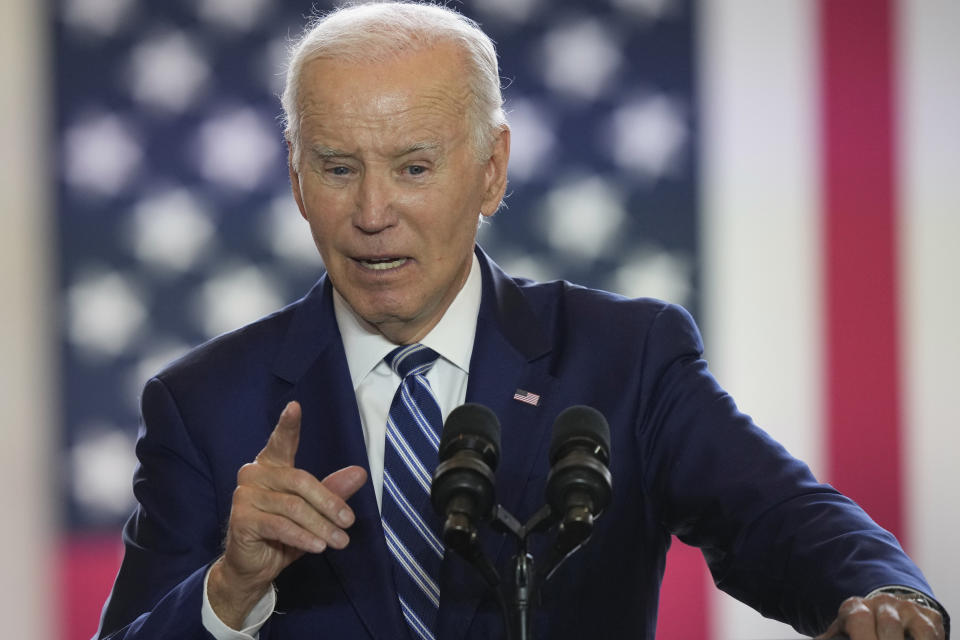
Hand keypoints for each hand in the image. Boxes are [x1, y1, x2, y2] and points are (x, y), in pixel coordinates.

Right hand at [208, 401, 367, 627]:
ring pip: (294, 507)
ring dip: (321, 526)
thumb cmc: (284, 534)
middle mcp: (254, 474)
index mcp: (271, 465)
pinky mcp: (241, 519)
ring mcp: (244, 495)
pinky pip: (280, 525)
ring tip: (340, 541)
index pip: (281, 441)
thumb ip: (333, 491)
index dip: (288, 425)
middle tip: (349, 522)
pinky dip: (303, 537)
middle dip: (329, 503)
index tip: (295, 406)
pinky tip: (318, 547)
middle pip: (300, 481)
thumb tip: (360, 473)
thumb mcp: (314, 512)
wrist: (253, 567)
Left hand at [816, 592, 944, 639]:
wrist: (889, 611)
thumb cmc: (861, 629)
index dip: (863, 638)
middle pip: (888, 625)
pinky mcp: (929, 616)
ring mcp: (907, 608)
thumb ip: (830, 638)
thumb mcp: (843, 631)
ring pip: (914, 628)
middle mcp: (882, 603)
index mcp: (855, 608)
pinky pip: (931, 634)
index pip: (859, 619)